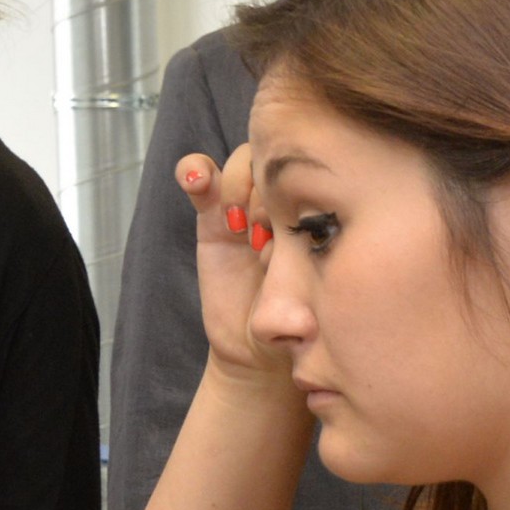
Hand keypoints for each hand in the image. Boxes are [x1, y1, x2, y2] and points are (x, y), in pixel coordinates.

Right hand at [179, 147, 287, 393]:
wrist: (258, 347)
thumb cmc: (293, 329)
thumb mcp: (302, 321)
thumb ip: (300, 317)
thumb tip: (300, 325)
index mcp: (314, 220)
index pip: (311, 178)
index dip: (297, 196)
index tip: (289, 233)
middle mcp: (281, 207)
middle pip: (276, 163)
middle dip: (266, 192)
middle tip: (261, 235)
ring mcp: (245, 208)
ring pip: (242, 162)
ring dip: (236, 185)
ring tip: (235, 226)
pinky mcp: (210, 216)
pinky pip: (200, 176)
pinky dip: (195, 170)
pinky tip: (196, 183)